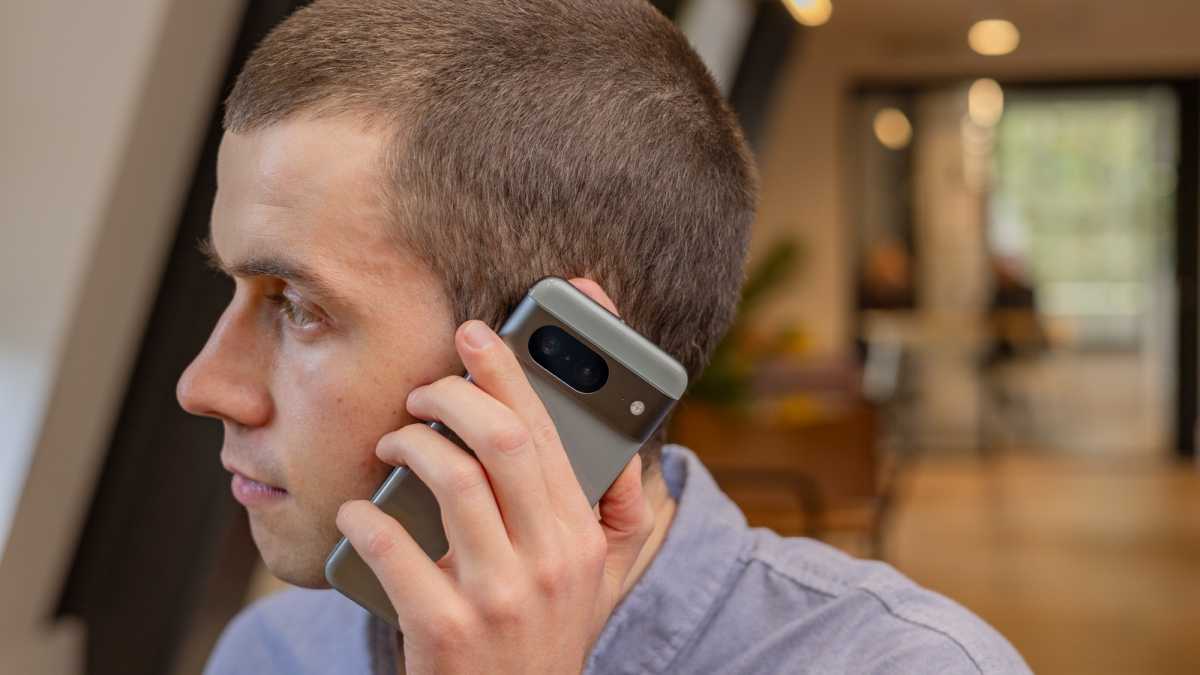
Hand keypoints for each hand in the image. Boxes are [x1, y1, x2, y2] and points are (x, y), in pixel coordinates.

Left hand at [335, 280, 656, 673]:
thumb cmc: (546, 639)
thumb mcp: (603, 581)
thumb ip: (621, 512)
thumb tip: (626, 447)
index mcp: (581, 537)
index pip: (545, 433)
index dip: (506, 373)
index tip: (474, 335)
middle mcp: (547, 561)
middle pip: (502, 441)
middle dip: (452, 395)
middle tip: (420, 391)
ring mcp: (498, 597)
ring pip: (450, 481)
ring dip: (408, 446)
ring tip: (391, 447)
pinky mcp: (444, 630)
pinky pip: (392, 548)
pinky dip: (364, 518)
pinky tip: (356, 512)